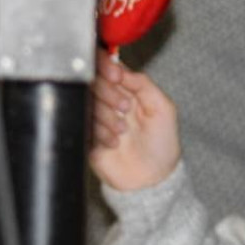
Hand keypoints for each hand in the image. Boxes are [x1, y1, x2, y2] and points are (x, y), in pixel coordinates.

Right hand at [90, 49, 179, 190]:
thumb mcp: (163, 108)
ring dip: (106, 116)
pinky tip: (114, 142)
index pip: (105, 66)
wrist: (152, 178)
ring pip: (85, 102)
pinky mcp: (85, 135)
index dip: (106, 66)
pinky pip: (81, 123)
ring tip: (123, 130)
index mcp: (126, 89)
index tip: (116, 77)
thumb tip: (119, 67)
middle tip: (125, 108)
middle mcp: (108, 100)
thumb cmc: (162, 142)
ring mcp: (95, 118)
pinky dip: (99, 132)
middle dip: (108, 93)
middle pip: (91, 80)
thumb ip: (143, 84)